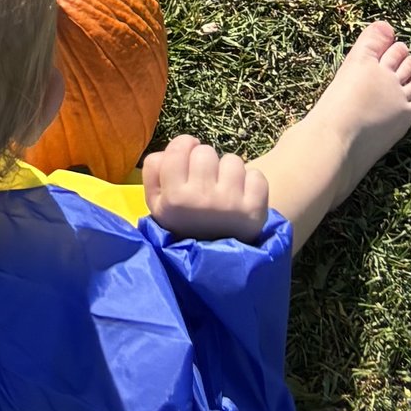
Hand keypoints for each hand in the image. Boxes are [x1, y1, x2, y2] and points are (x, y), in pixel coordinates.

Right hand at [140, 134, 271, 243]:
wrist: (214, 263)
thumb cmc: (183, 222)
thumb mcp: (156, 203)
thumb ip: (154, 170)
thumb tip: (175, 147)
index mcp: (174, 198)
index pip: (181, 146)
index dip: (184, 147)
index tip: (188, 158)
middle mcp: (201, 199)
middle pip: (206, 151)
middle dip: (206, 162)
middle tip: (206, 180)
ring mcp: (230, 205)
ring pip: (232, 160)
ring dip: (229, 172)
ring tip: (225, 190)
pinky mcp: (254, 210)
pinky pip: (256, 175)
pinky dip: (251, 184)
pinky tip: (242, 197)